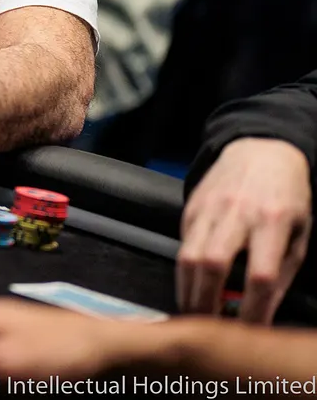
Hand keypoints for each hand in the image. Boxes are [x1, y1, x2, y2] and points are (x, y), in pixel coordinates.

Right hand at [178, 137, 311, 322]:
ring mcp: (209, 209)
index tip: (250, 331)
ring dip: (188, 291)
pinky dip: (185, 272)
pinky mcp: (191, 208)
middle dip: (206, 303)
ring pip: (187, 257)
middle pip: (212, 265)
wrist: (260, 151)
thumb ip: (284, 270)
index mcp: (273, 221)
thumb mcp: (300, 233)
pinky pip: (182, 245)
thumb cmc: (287, 196)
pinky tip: (191, 286)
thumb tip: (264, 309)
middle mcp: (237, 213)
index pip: (261, 275)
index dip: (254, 309)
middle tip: (207, 328)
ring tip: (194, 313)